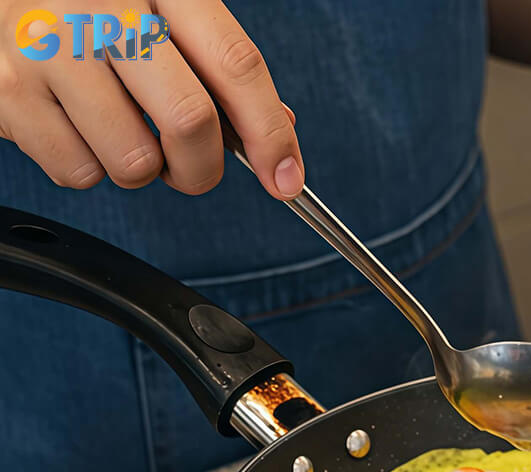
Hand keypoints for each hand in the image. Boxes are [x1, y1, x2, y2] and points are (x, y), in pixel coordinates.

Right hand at [0, 0, 302, 196]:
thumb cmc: (89, 1)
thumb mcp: (159, 6)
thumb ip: (216, 62)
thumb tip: (276, 132)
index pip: (235, 63)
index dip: (270, 132)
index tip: (286, 177)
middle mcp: (97, 9)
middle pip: (189, 120)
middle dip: (203, 167)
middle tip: (194, 166)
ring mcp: (46, 50)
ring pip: (133, 162)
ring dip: (142, 169)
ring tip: (121, 131)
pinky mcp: (8, 93)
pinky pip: (78, 171)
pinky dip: (90, 166)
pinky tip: (77, 125)